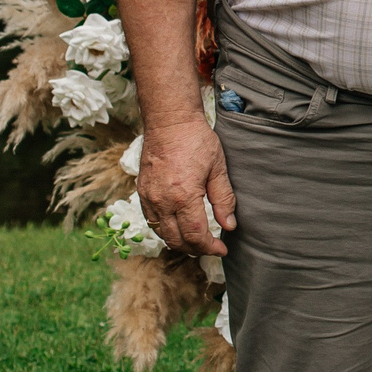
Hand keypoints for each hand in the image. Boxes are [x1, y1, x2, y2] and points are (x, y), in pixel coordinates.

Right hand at [139, 119, 235, 256]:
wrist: (169, 122)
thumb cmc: (196, 141)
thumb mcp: (218, 168)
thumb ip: (224, 199)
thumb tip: (229, 225)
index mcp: (184, 196)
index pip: (196, 235)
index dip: (209, 247)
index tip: (221, 249)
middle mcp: (162, 201)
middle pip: (177, 240)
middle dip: (195, 249)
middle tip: (211, 246)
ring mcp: (149, 198)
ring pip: (162, 233)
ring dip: (179, 242)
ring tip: (196, 241)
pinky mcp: (142, 192)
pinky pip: (152, 221)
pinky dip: (165, 230)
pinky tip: (178, 227)